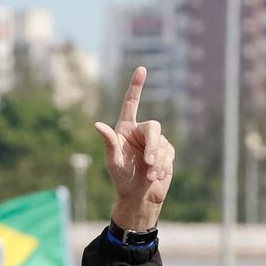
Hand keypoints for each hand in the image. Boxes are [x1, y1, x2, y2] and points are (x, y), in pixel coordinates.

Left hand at [96, 67, 173, 231]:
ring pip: (162, 144)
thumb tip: (97, 124)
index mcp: (125, 129)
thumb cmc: (121, 179)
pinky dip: (163, 166)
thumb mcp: (112, 162)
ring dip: (158, 161)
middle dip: (153, 145)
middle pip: (153, 127)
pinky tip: (157, 177)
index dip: (136, 86)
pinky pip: (169, 154)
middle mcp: (140, 132)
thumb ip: (108, 142)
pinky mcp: (166, 153)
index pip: (131, 103)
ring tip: (151, 176)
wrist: (138, 197)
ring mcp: (155, 142)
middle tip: (150, 163)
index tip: (141, 69)